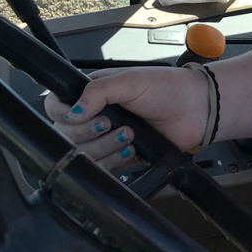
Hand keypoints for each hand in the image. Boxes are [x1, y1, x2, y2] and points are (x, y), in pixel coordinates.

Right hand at [42, 65, 209, 169]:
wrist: (195, 110)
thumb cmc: (167, 88)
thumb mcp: (129, 81)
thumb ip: (97, 92)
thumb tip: (72, 111)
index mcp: (91, 95)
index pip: (56, 108)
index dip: (64, 115)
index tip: (85, 114)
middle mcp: (94, 117)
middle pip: (65, 136)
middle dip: (89, 132)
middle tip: (111, 122)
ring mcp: (105, 139)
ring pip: (83, 156)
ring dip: (104, 147)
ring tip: (129, 134)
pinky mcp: (119, 158)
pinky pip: (102, 171)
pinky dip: (113, 163)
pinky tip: (130, 151)